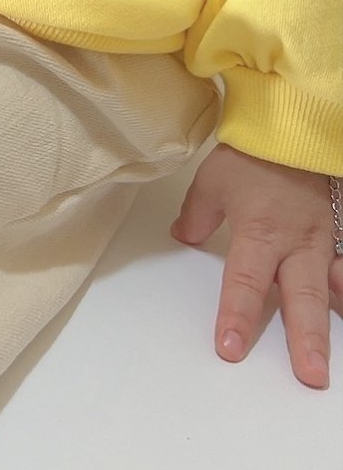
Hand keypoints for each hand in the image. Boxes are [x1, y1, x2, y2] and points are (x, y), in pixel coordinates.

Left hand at [171, 143, 340, 387]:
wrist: (291, 133)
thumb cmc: (251, 156)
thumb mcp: (211, 183)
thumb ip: (196, 216)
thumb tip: (182, 236)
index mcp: (259, 233)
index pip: (245, 283)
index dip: (237, 317)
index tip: (230, 348)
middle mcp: (295, 244)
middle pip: (300, 298)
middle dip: (305, 340)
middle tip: (309, 376)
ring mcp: (321, 243)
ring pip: (329, 292)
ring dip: (331, 327)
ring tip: (331, 361)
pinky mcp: (335, 237)